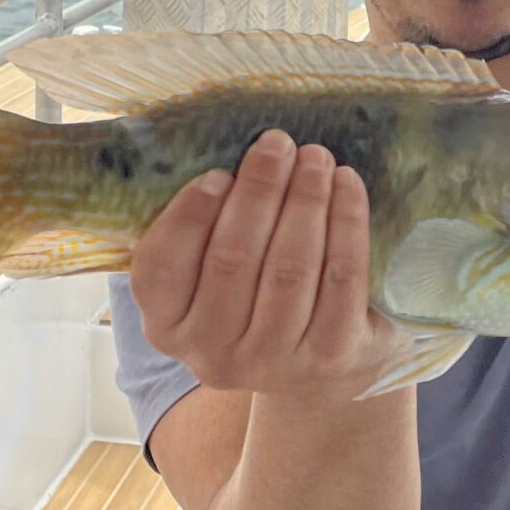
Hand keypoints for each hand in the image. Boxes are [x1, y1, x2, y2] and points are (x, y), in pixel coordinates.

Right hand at [128, 131, 413, 398]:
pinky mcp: (332, 356)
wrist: (323, 366)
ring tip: (316, 157)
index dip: (189, 215)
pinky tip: (347, 186)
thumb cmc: (257, 298)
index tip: (218, 173)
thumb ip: (204, 230)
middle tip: (277, 144)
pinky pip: (341, 278)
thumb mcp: (209, 276)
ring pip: (289, 268)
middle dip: (259, 191)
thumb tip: (230, 161)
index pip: (162, 267)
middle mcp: (212, 354)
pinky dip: (346, 223)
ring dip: (305, 200)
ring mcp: (273, 361)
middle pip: (233, 259)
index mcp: (167, 327)